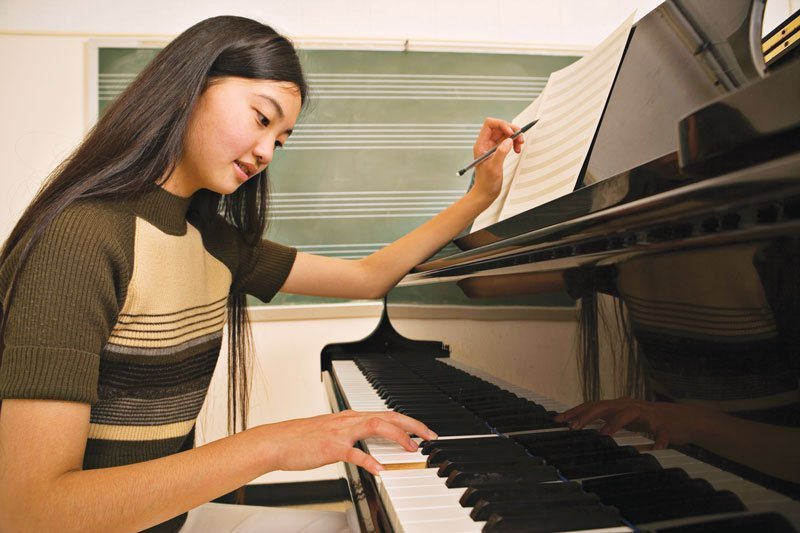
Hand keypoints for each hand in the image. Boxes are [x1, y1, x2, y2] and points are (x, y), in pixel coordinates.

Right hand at [260, 410, 436, 475]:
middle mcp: (349, 420)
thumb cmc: (303, 439)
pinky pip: (354, 453)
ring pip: (376, 427)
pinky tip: (380, 469)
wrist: (278, 441)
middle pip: (388, 416)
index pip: (387, 414)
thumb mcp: (333, 434)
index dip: (408, 421)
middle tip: (430, 436)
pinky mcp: (331, 447)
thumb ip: (353, 437)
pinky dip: (369, 460)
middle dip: (412, 425)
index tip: (424, 431)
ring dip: (397, 436)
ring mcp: (340, 432)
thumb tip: (371, 448)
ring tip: (412, 448)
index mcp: (351, 417)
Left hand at [470, 117, 523, 201]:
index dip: (501, 124)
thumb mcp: (494, 167)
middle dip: (511, 130)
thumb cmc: (486, 183)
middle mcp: (486, 144)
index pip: (489, 124)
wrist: (485, 193)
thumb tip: (509, 141)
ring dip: (514, 137)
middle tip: (520, 138)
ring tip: (520, 144)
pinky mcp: (498, 152)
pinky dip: (514, 143)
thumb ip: (501, 153)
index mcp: (481, 144)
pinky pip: (507, 142)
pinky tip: (517, 149)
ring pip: (505, 134)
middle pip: (499, 127)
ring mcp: (492, 147)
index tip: (510, 132)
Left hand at [554, 399, 706, 448]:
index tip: (558, 420)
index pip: (592, 405)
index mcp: (619, 405)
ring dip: (616, 422)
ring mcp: (648, 413)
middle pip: (605, 405)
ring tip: (604, 434)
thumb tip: (582, 424)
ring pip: (629, 413)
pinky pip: (661, 433)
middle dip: (587, 415)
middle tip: (573, 427)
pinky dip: (658, 440)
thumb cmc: (651, 420)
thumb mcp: (625, 419)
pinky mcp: (665, 425)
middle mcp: (630, 406)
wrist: (685, 419)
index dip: (575, 411)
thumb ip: (607, 420)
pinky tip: (655, 448)